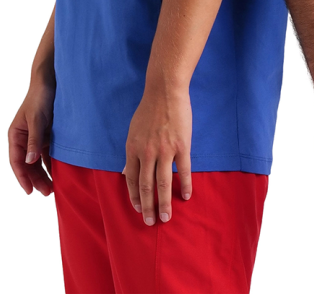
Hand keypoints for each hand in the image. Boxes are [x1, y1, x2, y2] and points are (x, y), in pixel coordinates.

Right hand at [8, 78, 54, 195]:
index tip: (30, 191)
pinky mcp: (48, 133)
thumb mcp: (36, 119)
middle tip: (46, 192)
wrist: (52, 80)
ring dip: (44, 173)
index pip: (17, 161)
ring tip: (53, 187)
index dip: (22, 177)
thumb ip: (34, 140)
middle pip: (28, 164)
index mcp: (16, 135)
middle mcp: (24, 138)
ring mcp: (36, 136)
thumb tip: (30, 162)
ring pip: (38, 160)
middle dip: (36, 179)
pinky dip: (52, 162)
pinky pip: (48, 152)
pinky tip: (60, 171)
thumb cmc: (40, 97)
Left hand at [124, 86, 191, 225]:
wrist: (165, 91)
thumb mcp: (133, 132)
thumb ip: (132, 154)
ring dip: (163, 203)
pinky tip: (186, 196)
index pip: (133, 181)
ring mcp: (165, 150)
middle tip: (150, 222)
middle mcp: (147, 153)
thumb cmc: (149, 110)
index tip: (138, 210)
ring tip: (166, 217)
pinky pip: (183, 171)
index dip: (135, 198)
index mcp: (133, 149)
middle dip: (147, 207)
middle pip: (146, 187)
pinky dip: (185, 185)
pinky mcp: (181, 146)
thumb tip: (127, 173)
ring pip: (163, 183)